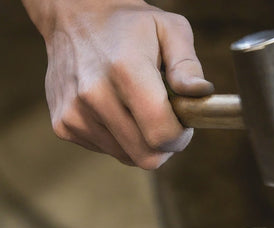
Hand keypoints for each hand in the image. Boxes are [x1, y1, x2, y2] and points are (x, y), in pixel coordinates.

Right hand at [22, 0, 213, 167]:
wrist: (72, 15)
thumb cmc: (128, 25)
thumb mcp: (169, 29)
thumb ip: (188, 66)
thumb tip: (201, 94)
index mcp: (125, 71)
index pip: (161, 135)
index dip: (180, 137)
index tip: (182, 122)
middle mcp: (94, 96)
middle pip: (147, 157)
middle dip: (164, 145)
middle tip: (163, 119)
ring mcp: (75, 114)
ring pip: (129, 157)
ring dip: (141, 141)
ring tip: (135, 107)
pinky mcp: (64, 125)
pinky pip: (109, 151)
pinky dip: (120, 138)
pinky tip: (115, 109)